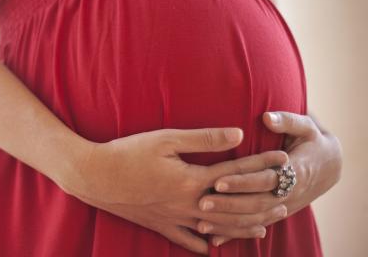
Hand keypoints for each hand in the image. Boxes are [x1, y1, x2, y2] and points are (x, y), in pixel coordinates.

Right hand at [67, 127, 288, 254]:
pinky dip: (204, 243)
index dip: (261, 164)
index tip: (282, 159)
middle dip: (263, 201)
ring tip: (265, 226)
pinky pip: (187, 240)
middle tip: (286, 198)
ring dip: (244, 226)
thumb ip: (203, 139)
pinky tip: (213, 246)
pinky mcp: (159, 225)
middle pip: (235, 206)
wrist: (95, 176)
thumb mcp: (165, 139)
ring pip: (218, 227)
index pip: (236, 171)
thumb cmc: (128, 153)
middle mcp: (189, 204)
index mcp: (192, 180)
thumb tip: (237, 135)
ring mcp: (174, 218)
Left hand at [195, 111, 342, 246]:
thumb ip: (287, 121)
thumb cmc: (312, 141)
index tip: (218, 180)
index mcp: (295, 170)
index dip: (242, 181)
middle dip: (229, 205)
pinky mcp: (277, 214)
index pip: (265, 179)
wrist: (329, 166)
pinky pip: (255, 227)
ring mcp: (283, 206)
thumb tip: (267, 117)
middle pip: (257, 203)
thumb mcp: (307, 127)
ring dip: (229, 223)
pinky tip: (215, 240)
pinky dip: (236, 234)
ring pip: (255, 220)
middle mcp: (289, 193)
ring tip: (202, 223)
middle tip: (202, 203)